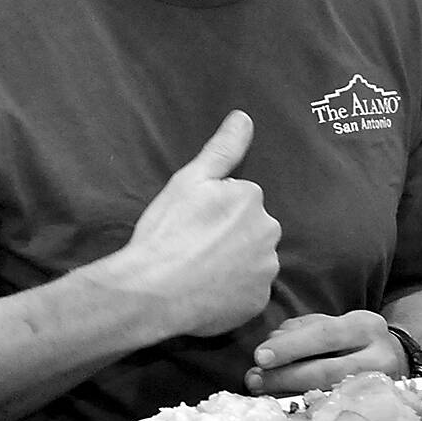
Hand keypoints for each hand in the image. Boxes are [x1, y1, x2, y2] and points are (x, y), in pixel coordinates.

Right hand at [83, 110, 279, 342]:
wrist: (153, 291)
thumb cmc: (166, 232)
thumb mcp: (188, 181)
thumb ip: (222, 149)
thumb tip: (244, 118)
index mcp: (251, 198)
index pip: (239, 199)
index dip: (212, 210)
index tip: (191, 222)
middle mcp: (268, 232)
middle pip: (250, 229)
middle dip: (229, 235)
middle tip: (193, 246)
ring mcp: (265, 271)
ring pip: (252, 261)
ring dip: (233, 264)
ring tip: (198, 271)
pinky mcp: (258, 302)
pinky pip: (248, 291)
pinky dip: (232, 291)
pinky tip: (206, 291)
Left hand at [245, 310, 401, 394]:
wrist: (395, 359)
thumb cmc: (349, 339)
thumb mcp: (331, 323)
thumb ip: (300, 330)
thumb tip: (271, 344)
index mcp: (365, 326)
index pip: (324, 334)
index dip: (290, 347)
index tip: (259, 357)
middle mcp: (379, 356)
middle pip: (327, 370)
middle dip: (285, 376)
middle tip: (254, 380)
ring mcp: (381, 387)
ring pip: (330, 394)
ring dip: (290, 394)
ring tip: (263, 392)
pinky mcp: (375, 408)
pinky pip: (335, 409)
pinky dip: (305, 407)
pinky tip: (284, 405)